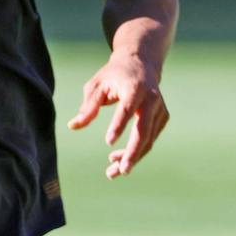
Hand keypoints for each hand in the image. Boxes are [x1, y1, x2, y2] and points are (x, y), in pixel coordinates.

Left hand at [67, 55, 169, 179]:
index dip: (119, 125)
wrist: (141, 63)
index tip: (108, 142)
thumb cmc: (113, 75)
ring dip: (132, 157)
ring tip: (112, 172)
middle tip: (120, 171)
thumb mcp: (96, 85)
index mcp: (134, 87)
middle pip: (144, 130)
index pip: (127, 109)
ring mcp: (160, 109)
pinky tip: (118, 159)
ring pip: (148, 139)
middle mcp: (152, 98)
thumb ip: (88, 106)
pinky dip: (136, 151)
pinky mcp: (163, 117)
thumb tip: (73, 126)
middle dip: (132, 152)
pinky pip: (150, 139)